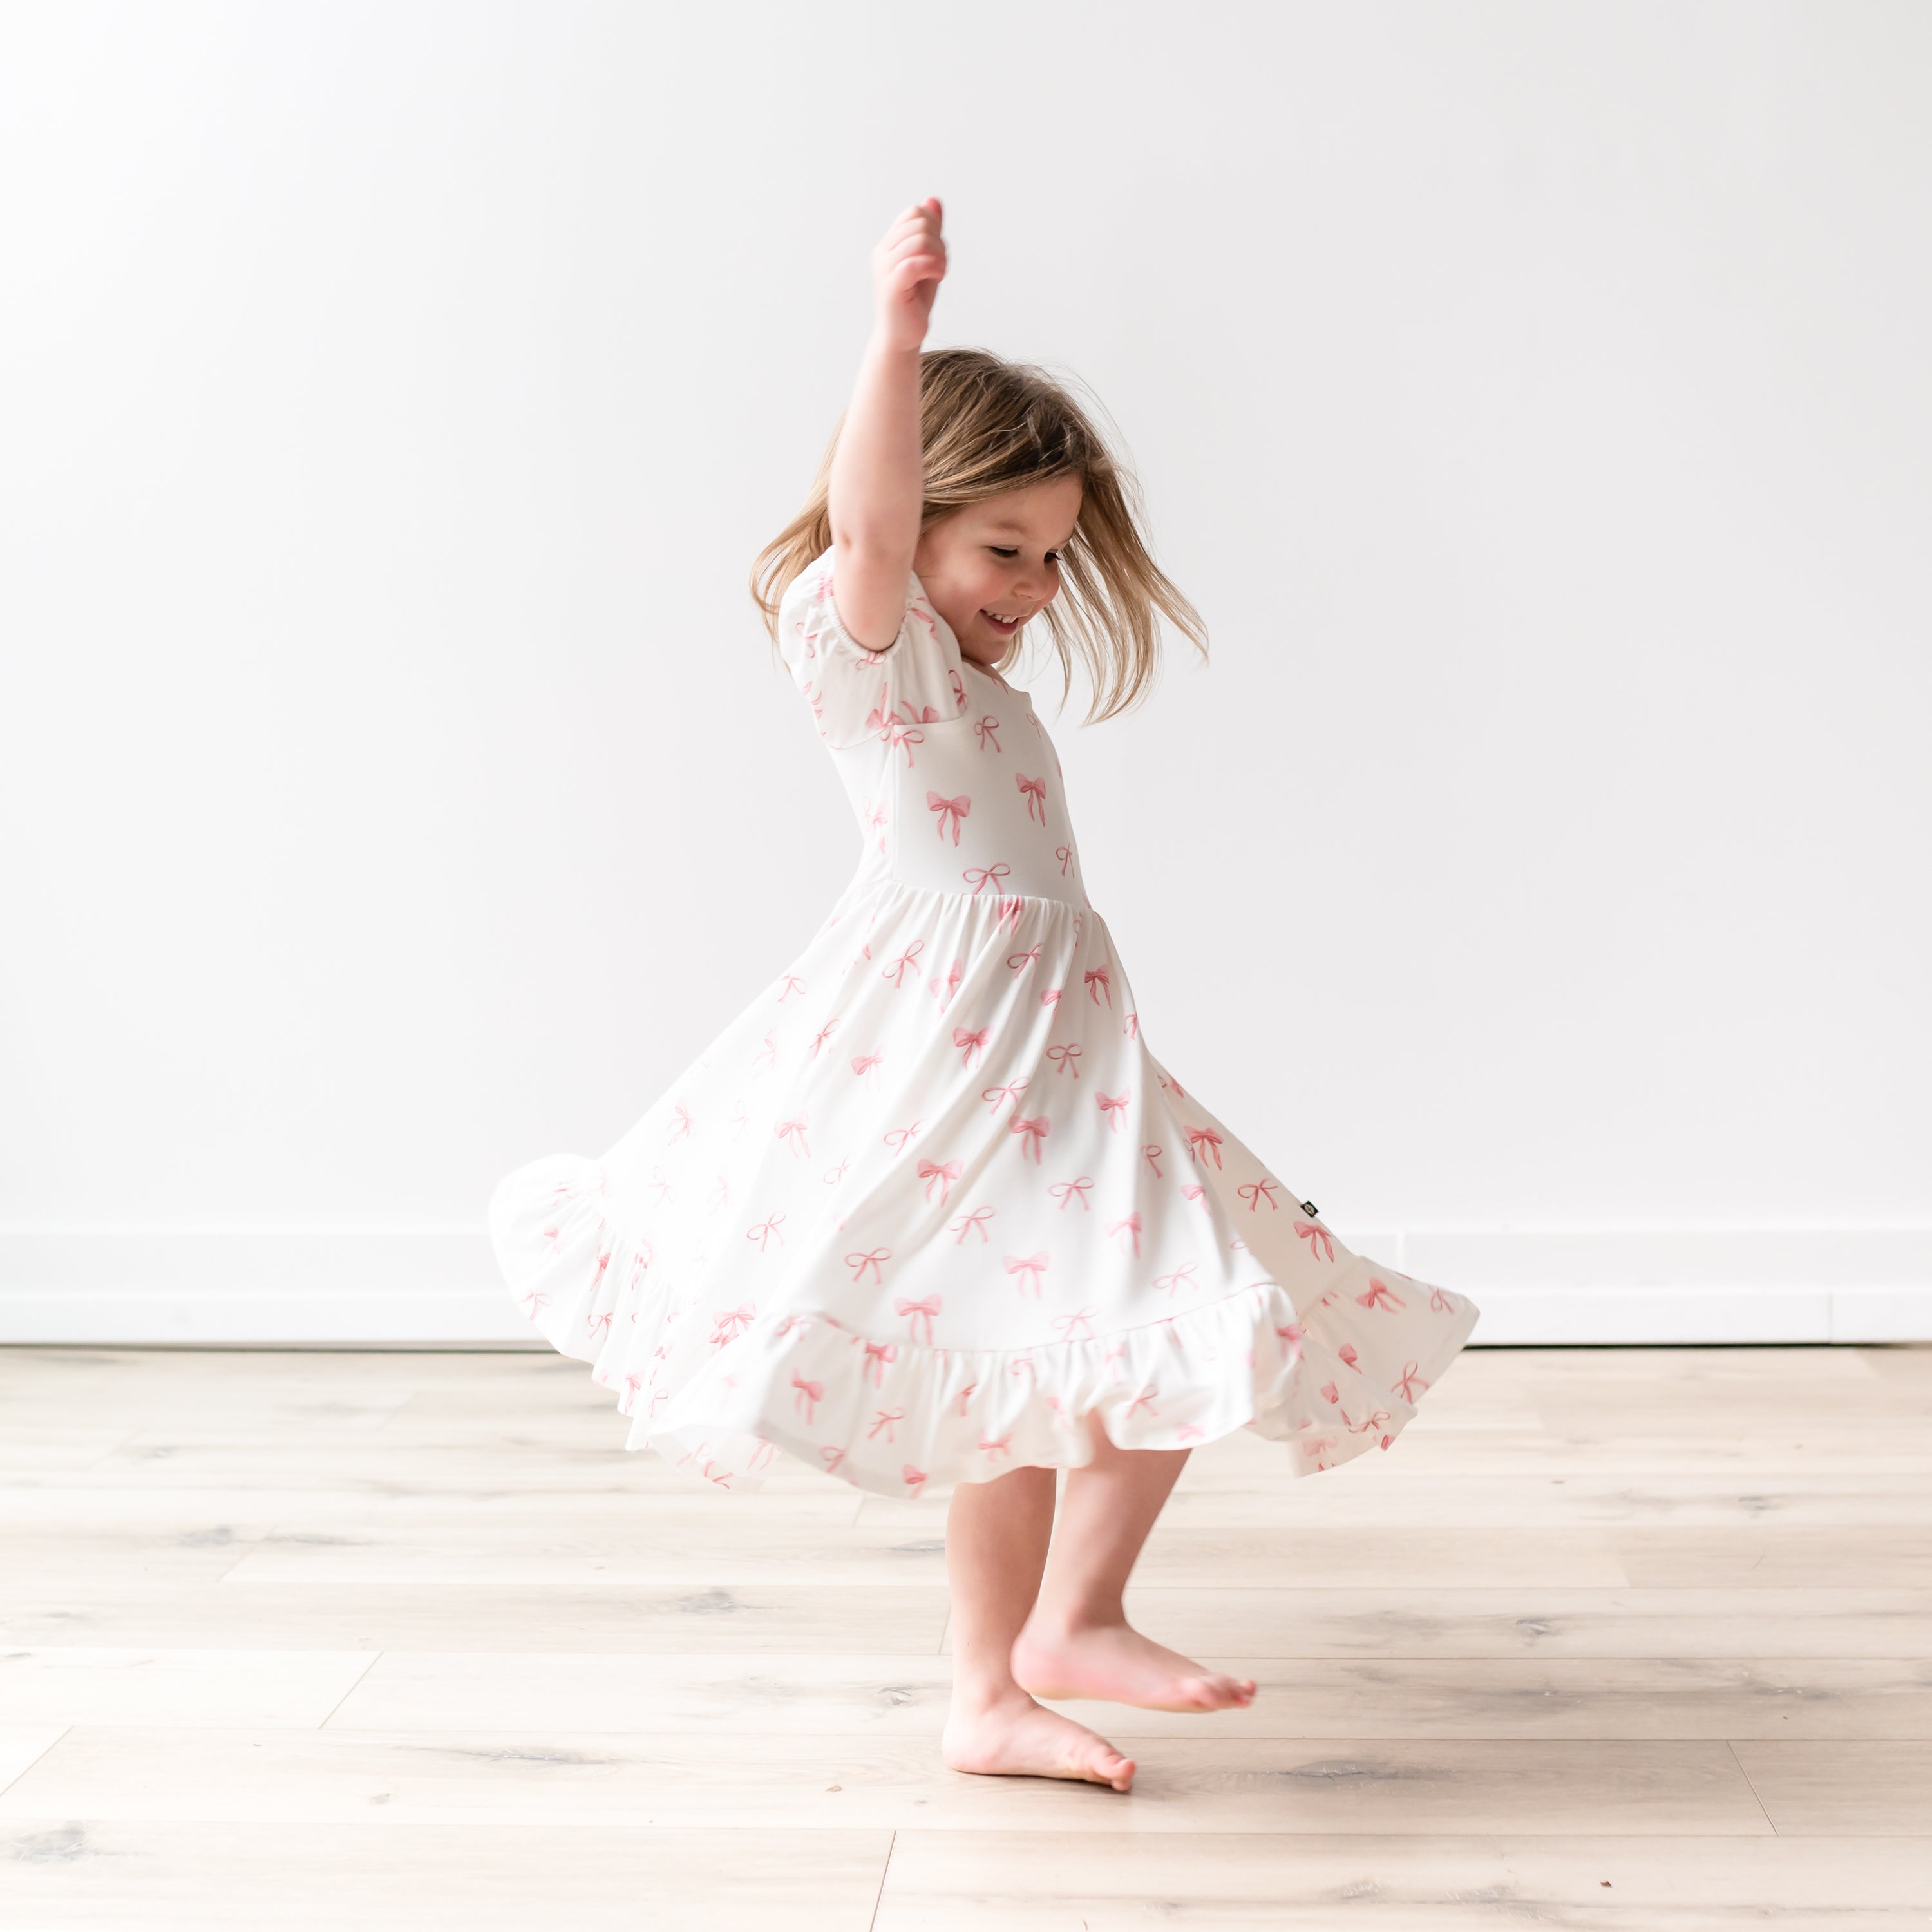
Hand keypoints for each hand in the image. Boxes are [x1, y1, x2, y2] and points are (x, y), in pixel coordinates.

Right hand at [872, 197, 945, 352]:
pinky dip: (933, 267)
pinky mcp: (891, 286)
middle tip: (940, 265)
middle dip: (938, 241)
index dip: (934, 227)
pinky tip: (937, 277)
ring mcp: (884, 269)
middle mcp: (883, 252)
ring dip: (939, 255)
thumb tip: (932, 200)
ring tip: (939, 272)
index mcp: (889, 244)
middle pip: (918, 222)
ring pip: (919, 240)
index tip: (937, 252)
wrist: (903, 336)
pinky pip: (915, 263)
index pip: (914, 213)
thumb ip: (930, 232)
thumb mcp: (927, 260)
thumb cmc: (914, 300)